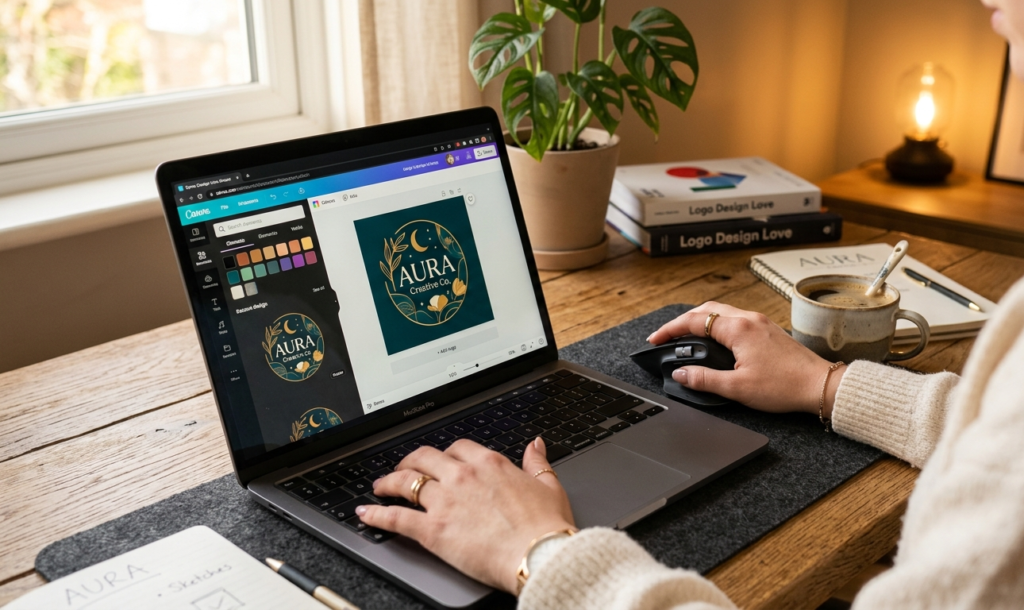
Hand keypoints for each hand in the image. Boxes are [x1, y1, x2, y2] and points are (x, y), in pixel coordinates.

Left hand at [356, 437, 574, 593]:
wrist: (539, 554)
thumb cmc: (545, 526)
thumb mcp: (548, 485)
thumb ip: (537, 461)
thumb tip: (535, 444)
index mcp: (489, 463)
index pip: (457, 448)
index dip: (444, 454)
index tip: (440, 460)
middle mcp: (463, 476)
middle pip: (425, 457)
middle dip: (410, 461)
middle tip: (403, 468)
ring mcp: (445, 501)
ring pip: (406, 482)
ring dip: (389, 482)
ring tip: (380, 487)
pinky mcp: (433, 529)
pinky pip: (397, 517)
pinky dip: (377, 514)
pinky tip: (367, 513)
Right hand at [647, 301, 845, 416]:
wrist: (820, 386)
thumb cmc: (785, 386)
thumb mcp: (737, 388)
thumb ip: (704, 379)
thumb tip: (681, 373)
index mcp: (738, 329)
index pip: (694, 321)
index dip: (670, 330)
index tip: (656, 340)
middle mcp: (749, 319)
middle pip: (706, 309)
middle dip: (682, 321)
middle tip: (667, 336)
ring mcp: (760, 323)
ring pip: (721, 312)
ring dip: (701, 320)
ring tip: (687, 337)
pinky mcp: (768, 330)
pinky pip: (735, 319)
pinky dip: (717, 325)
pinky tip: (716, 340)